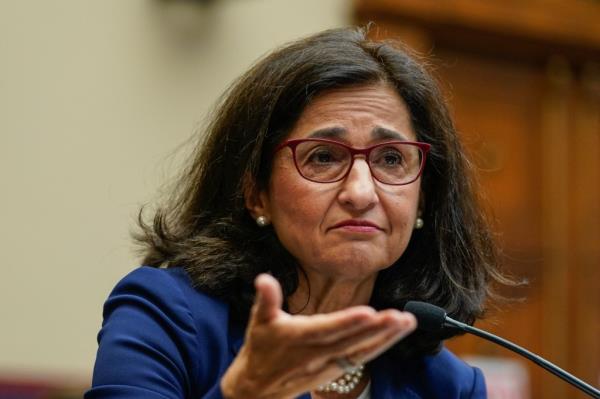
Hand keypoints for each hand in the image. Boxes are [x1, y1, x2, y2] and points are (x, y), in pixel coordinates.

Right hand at [220, 274, 416, 398]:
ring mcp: (329, 364)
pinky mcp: (336, 369)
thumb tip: (263, 278)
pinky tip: (398, 332)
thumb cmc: (260, 348)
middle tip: (400, 317)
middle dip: (377, 330)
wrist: (258, 389)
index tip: (368, 313)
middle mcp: (317, 354)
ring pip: (361, 351)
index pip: (326, 330)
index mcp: (298, 338)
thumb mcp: (258, 322)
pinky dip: (380, 345)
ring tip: (408, 322)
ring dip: (386, 338)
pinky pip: (362, 357)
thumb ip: (266, 299)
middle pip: (351, 342)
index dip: (347, 323)